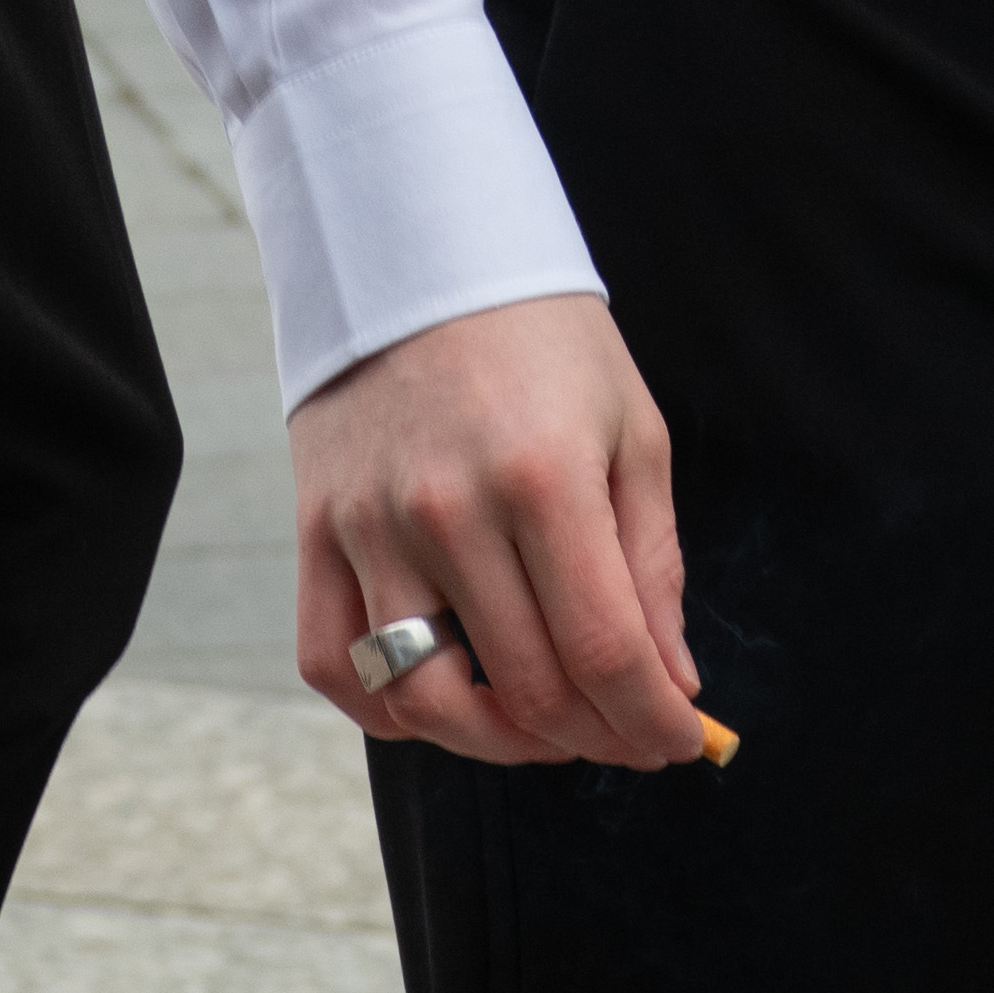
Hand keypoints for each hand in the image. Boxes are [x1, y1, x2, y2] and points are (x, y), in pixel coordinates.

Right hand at [295, 290, 714, 774]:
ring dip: (497, 744)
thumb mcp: (630, 430)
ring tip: (543, 727)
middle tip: (626, 732)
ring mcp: (369, 526)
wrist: (418, 248)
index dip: (652, 720)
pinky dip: (388, 710)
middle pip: (527, 689)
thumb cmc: (544, 339)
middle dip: (596, 735)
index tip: (680, 741)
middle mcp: (448, 511)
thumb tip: (671, 680)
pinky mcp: (314, 531)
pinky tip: (446, 697)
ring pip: (425, 702)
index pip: (604, 651)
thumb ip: (652, 563)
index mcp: (544, 477)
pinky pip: (334, 665)